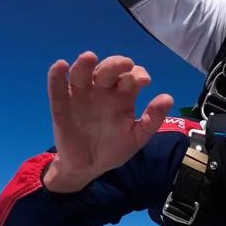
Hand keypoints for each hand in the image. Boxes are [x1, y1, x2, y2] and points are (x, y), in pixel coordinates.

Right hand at [44, 51, 172, 191]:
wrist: (88, 168)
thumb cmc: (114, 149)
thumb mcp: (137, 137)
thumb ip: (152, 119)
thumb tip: (168, 98)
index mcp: (122, 96)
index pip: (130, 77)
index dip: (137, 74)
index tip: (144, 81)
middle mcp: (102, 91)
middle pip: (108, 70)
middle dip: (115, 65)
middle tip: (124, 65)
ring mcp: (81, 96)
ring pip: (82, 74)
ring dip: (85, 65)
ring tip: (89, 57)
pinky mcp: (61, 105)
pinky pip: (57, 88)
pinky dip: (57, 76)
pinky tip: (61, 66)